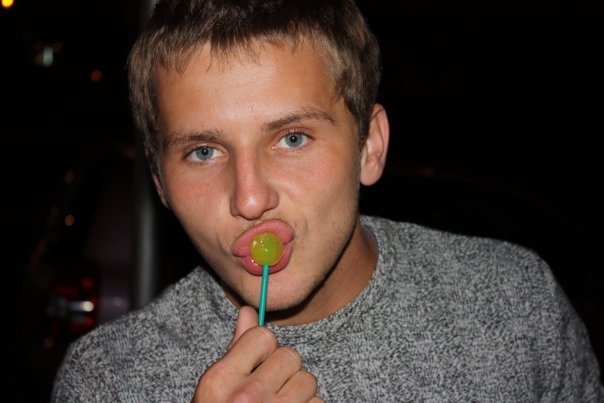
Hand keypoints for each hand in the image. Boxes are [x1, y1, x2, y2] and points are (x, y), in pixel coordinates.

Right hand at [191, 306, 323, 401]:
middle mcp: (247, 396)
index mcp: (221, 380)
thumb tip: (249, 311)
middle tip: (268, 392)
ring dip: (298, 394)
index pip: (264, 336)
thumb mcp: (216, 389)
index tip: (257, 367)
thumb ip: (235, 349)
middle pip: (290, 356)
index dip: (264, 351)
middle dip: (283, 371)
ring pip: (308, 381)